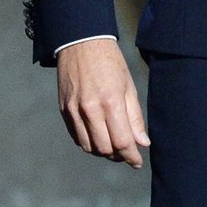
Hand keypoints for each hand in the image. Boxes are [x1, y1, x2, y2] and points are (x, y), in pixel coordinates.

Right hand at [56, 38, 149, 167]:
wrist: (81, 43)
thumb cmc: (110, 62)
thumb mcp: (128, 86)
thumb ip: (135, 117)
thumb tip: (142, 143)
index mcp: (111, 102)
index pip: (122, 141)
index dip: (131, 156)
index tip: (137, 162)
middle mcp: (90, 109)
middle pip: (104, 149)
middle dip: (118, 156)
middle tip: (127, 153)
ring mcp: (74, 111)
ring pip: (89, 147)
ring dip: (103, 151)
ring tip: (113, 145)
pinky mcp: (64, 110)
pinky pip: (76, 137)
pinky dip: (88, 142)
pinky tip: (98, 136)